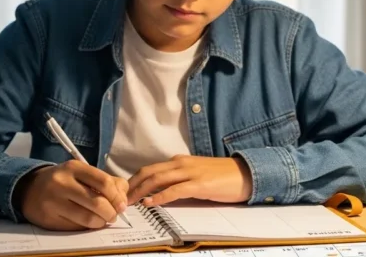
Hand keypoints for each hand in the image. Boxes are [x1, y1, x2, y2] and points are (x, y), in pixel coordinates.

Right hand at [15, 160, 128, 230]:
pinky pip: (76, 228)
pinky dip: (87, 228)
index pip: (104, 182)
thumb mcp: (82, 173)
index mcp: (74, 168)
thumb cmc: (64, 181)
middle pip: (98, 203)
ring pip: (88, 219)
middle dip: (111, 213)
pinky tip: (88, 222)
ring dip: (101, 222)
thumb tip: (124, 198)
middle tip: (113, 215)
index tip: (122, 205)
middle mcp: (62, 183)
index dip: (117, 197)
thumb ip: (107, 181)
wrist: (30, 189)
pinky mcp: (49, 219)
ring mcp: (53, 202)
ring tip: (102, 220)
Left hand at [126, 155, 252, 206]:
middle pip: (149, 172)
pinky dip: (160, 197)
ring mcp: (190, 173)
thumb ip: (180, 179)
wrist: (245, 174)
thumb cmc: (222, 177)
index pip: (150, 168)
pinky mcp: (199, 185)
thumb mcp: (196, 174)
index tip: (124, 191)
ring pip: (158, 179)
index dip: (134, 180)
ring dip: (140, 191)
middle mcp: (181, 163)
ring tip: (129, 202)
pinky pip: (174, 190)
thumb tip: (161, 191)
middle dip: (132, 185)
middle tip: (120, 198)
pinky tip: (150, 203)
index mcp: (179, 161)